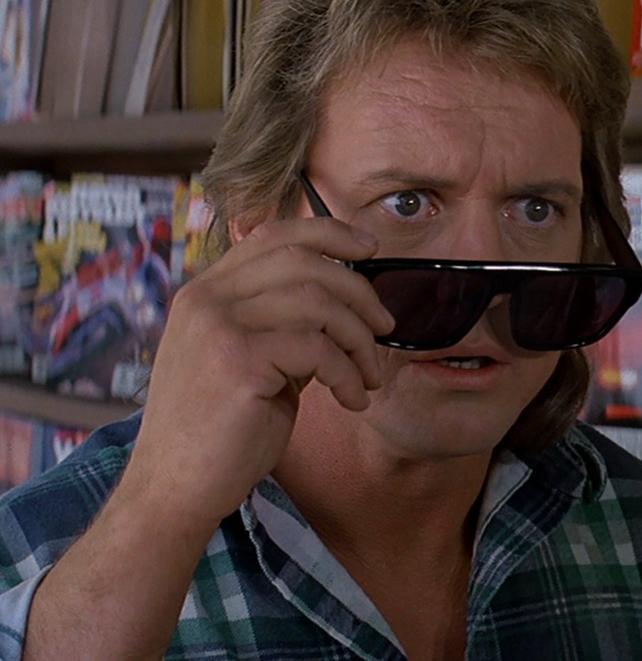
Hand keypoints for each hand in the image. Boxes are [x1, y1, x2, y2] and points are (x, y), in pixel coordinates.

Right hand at [123, 217, 394, 529]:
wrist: (172, 491)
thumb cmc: (219, 434)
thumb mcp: (248, 363)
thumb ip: (280, 327)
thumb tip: (342, 305)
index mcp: (205, 293)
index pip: (273, 235)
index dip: (328, 233)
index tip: (371, 248)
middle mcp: (205, 300)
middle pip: (303, 262)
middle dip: (359, 291)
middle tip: (385, 327)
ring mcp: (217, 327)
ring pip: (318, 303)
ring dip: (360, 340)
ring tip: (368, 376)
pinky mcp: (238, 361)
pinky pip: (319, 348)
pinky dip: (348, 373)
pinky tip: (353, 401)